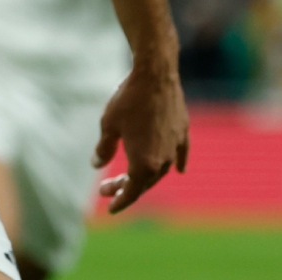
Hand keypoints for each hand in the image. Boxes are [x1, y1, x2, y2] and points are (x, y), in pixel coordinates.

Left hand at [94, 61, 188, 213]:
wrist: (155, 74)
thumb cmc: (128, 100)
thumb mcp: (109, 125)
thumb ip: (104, 149)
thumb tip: (97, 164)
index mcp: (143, 163)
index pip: (131, 192)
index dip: (119, 201)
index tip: (109, 207)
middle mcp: (163, 160)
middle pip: (144, 183)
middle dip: (125, 188)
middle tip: (106, 188)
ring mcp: (176, 147)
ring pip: (161, 171)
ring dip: (145, 176)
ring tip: (130, 175)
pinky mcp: (183, 132)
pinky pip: (181, 155)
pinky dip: (177, 163)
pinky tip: (179, 170)